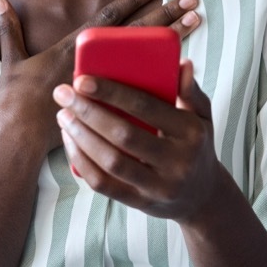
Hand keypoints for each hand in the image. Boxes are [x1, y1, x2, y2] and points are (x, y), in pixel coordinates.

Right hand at [0, 0, 200, 152]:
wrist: (20, 137)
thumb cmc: (16, 98)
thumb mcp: (12, 60)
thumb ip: (9, 28)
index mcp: (74, 48)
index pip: (109, 18)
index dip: (132, 0)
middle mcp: (96, 63)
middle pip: (138, 33)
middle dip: (166, 13)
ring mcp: (106, 84)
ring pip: (149, 57)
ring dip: (174, 39)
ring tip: (197, 20)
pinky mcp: (111, 105)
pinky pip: (144, 89)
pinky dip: (164, 78)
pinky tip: (187, 66)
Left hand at [53, 59, 223, 222]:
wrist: (203, 197)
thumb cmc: (196, 145)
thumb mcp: (202, 117)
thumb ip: (191, 91)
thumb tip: (182, 64)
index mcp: (191, 132)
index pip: (146, 107)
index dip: (111, 93)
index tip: (82, 80)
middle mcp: (177, 162)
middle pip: (124, 135)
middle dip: (88, 112)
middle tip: (63, 94)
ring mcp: (159, 186)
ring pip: (111, 162)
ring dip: (81, 136)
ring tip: (63, 115)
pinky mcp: (140, 203)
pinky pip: (104, 185)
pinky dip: (82, 162)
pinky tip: (70, 142)